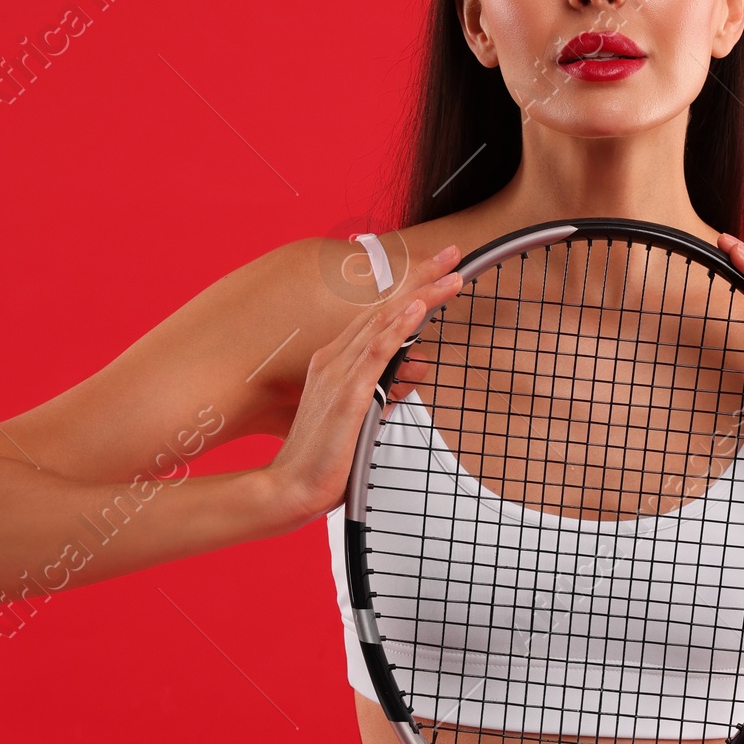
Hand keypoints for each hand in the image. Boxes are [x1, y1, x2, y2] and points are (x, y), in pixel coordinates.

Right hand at [265, 245, 462, 528]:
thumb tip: (414, 372)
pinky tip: (416, 308)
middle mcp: (336, 360)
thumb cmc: (324, 460)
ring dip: (419, 294)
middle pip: (384, 309)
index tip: (438, 271)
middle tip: (453, 255)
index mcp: (336, 364)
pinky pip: (375, 353)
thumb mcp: (362, 417)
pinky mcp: (347, 395)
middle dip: (420, 279)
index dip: (410, 291)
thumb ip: (385, 390)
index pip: (379, 318)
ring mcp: (339, 375)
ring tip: (450, 273)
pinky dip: (397, 327)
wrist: (290, 489)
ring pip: (384, 323)